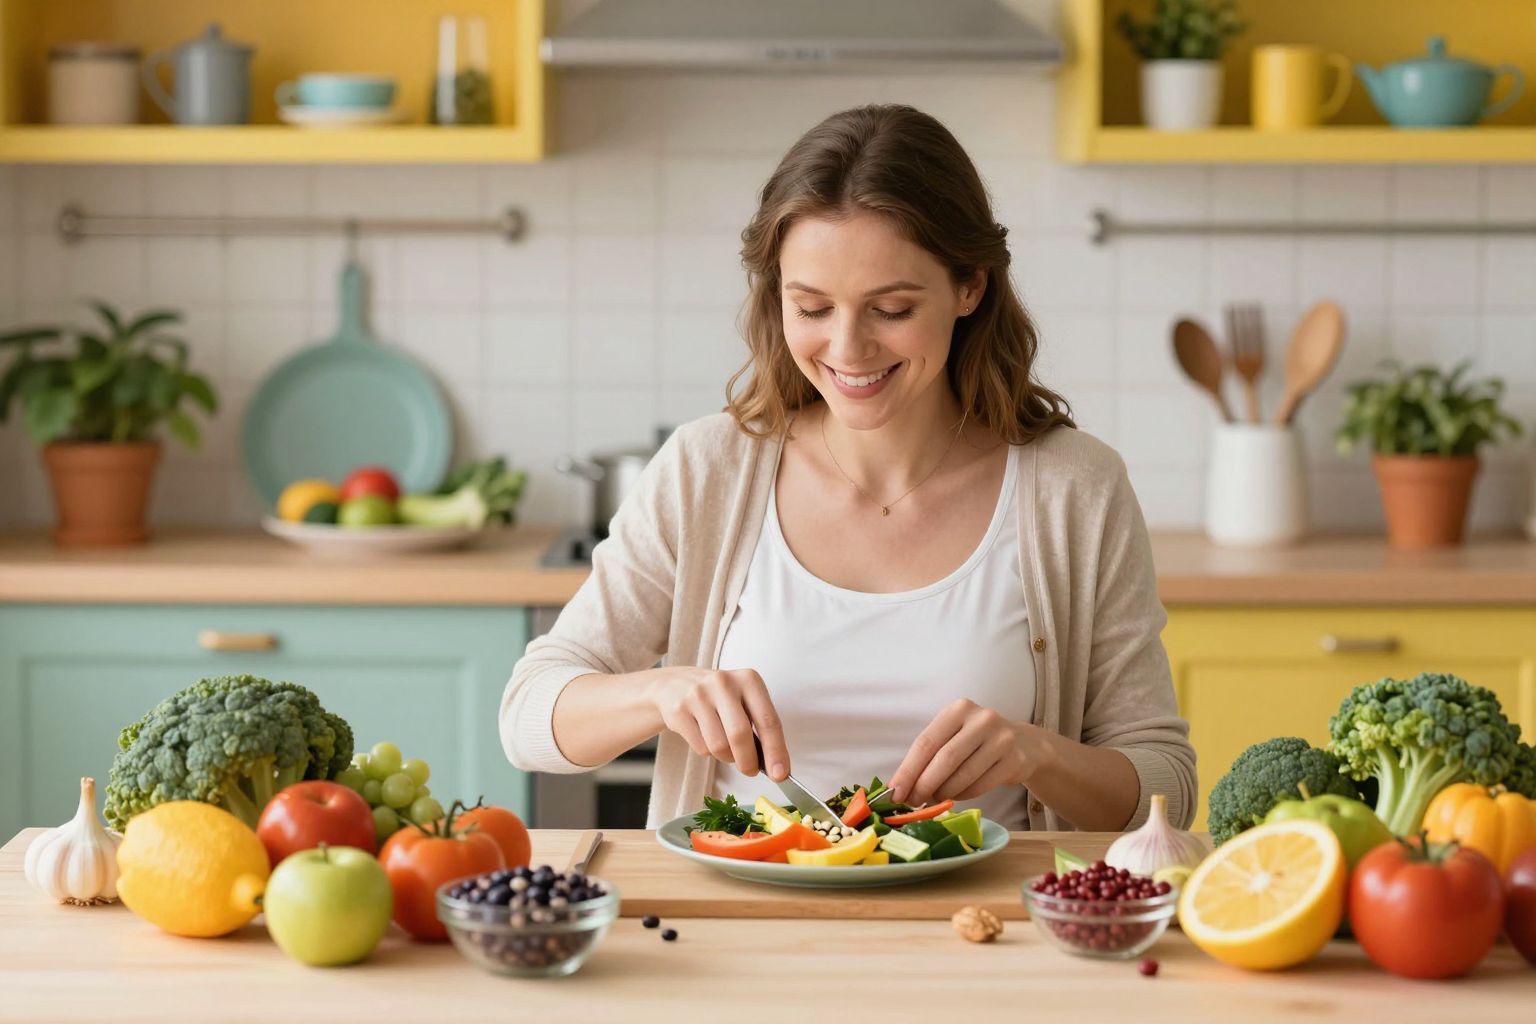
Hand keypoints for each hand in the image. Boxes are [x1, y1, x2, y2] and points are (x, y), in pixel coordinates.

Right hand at [646, 668, 789, 780]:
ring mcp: (698, 695)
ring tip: (725, 747)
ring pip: (719, 746)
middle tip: (750, 770)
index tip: (781, 774)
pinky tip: (705, 737)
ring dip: (726, 757)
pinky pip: (700, 747)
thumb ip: (759, 726)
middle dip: (748, 762)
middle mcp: (724, 683)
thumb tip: (774, 764)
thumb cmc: (719, 697)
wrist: (675, 684)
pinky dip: (707, 752)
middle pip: (741, 735)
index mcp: (748, 680)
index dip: (776, 751)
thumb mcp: (743, 700)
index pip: (768, 720)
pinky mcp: (678, 710)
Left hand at [887, 699, 1031, 805]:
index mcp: (958, 709)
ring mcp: (1002, 739)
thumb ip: (928, 757)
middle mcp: (982, 719)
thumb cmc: (976, 742)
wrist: (1024, 744)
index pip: (927, 742)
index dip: (908, 770)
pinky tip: (958, 794)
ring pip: (963, 775)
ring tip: (936, 798)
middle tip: (914, 802)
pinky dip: (964, 795)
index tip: (895, 792)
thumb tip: (899, 787)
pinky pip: (981, 785)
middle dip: (924, 785)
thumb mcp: (952, 737)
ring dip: (945, 792)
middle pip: (945, 759)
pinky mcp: (1015, 760)